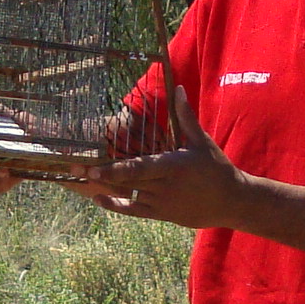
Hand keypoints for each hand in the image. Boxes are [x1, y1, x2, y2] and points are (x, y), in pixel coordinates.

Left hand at [77, 70, 238, 228]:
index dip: (116, 170)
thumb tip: (178, 89)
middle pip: (126, 181)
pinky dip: (116, 205)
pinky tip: (98, 198)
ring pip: (127, 195)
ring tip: (78, 180)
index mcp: (173, 166)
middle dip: (99, 175)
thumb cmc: (217, 168)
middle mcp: (164, 186)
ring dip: (103, 188)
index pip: (140, 168)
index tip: (95, 168)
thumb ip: (185, 116)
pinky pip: (134, 211)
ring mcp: (161, 203)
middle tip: (72, 168)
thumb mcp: (201, 141)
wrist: (232, 202)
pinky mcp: (161, 214)